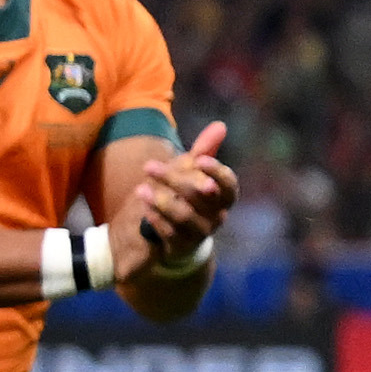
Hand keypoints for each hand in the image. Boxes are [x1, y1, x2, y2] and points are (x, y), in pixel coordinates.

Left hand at [117, 121, 238, 276]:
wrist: (174, 235)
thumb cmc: (186, 197)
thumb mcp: (192, 172)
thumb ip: (204, 150)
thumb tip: (220, 125)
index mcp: (223, 197)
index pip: (229, 184)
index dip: (216, 172)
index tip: (199, 160)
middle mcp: (217, 216)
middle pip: (201, 196)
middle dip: (175, 180)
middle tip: (149, 167)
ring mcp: (200, 233)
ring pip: (185, 216)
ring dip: (161, 201)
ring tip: (140, 189)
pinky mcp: (181, 246)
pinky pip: (170, 232)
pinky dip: (156, 218)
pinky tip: (143, 207)